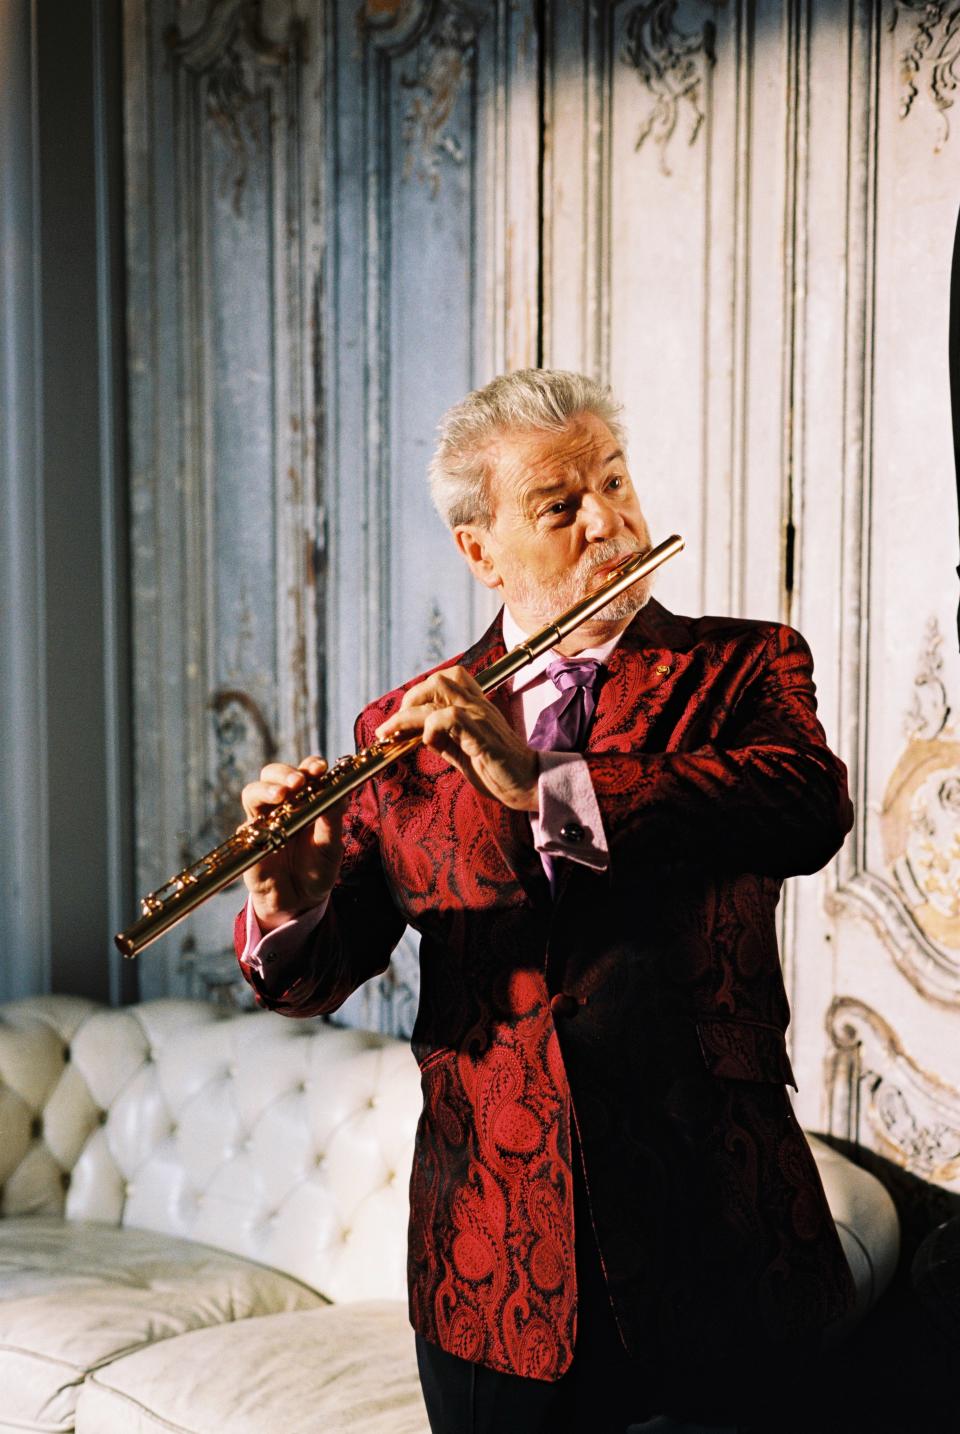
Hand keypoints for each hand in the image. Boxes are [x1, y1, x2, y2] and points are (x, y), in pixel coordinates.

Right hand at [239, 756, 346, 930]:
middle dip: (284, 773)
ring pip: (252, 793)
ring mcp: (262, 821)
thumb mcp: (331, 846)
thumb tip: (338, 792)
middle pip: (273, 774)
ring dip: (266, 789)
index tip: (319, 768)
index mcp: (305, 800)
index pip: (304, 772)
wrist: (299, 901)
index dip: (310, 766)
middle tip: (298, 781)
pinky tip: (267, 829)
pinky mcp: (249, 841)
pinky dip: (256, 824)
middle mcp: (281, 805)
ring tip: (282, 795)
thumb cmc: (317, 869)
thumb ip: (333, 819)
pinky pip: (246, 828)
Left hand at [374, 666, 539, 811]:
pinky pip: (449, 717)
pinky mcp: (481, 735)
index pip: (446, 681)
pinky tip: (428, 744)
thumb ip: (445, 740)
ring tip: (399, 733)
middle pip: (437, 679)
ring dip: (411, 711)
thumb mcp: (464, 752)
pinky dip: (430, 729)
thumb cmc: (499, 771)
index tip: (401, 720)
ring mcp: (480, 717)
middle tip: (394, 726)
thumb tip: (419, 735)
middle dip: (409, 699)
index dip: (418, 695)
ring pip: (438, 690)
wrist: (529, 784)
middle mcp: (478, 706)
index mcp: (476, 707)